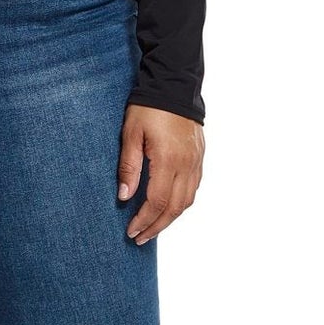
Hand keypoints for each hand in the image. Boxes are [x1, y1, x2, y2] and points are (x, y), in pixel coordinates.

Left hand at [117, 103, 203, 242]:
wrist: (175, 86)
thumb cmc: (149, 108)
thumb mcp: (131, 134)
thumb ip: (129, 167)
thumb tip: (124, 196)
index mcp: (168, 160)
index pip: (157, 201)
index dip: (144, 220)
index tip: (131, 232)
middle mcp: (187, 165)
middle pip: (174, 208)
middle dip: (157, 226)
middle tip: (140, 238)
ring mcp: (196, 162)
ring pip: (187, 201)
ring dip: (170, 218)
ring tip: (153, 227)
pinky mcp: (199, 157)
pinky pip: (193, 188)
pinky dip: (181, 203)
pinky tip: (168, 206)